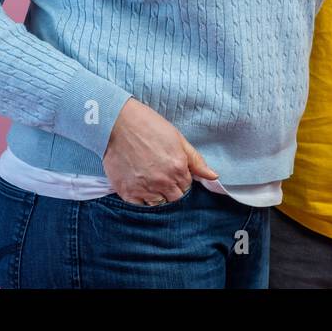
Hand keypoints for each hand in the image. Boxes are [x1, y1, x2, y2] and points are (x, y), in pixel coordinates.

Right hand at [102, 98, 218, 205]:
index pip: (187, 187)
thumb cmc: (148, 126)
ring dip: (157, 196)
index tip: (173, 174)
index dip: (181, 181)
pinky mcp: (128, 193)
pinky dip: (141, 200)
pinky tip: (139, 186)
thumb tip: (214, 176)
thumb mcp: (178, 139)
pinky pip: (140, 206)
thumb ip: (196, 161)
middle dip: (172, 190)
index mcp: (178, 168)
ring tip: (150, 181)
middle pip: (175, 198)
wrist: (117, 124)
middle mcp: (163, 182)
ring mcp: (145, 189)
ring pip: (158, 204)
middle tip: (161, 177)